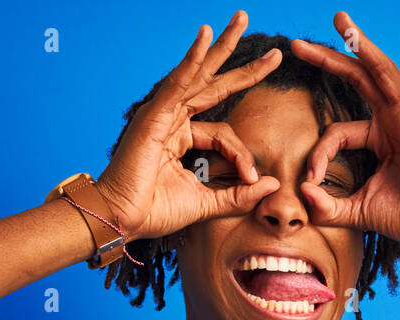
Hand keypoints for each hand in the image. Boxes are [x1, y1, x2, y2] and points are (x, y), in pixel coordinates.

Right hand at [95, 10, 282, 243]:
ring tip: (242, 18)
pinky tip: (205, 35)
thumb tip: (273, 184)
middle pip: (214, 85)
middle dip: (244, 68)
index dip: (242, 154)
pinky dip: (191, 59)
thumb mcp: (206, 203)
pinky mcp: (154, 116)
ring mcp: (163, 115)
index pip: (224, 134)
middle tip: (275, 52)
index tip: (252, 178)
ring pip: (199, 73)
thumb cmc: (154, 211)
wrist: (123, 219)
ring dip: (222, 46)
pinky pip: (177, 82)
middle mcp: (173, 121)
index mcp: (183, 139)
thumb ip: (238, 195)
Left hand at [290, 12, 399, 245]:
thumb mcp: (356, 212)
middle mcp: (392, 120)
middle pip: (355, 80)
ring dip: (361, 45)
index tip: (309, 182)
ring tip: (340, 21)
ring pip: (382, 72)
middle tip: (297, 44)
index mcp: (377, 137)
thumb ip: (326, 207)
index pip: (335, 132)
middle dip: (328, 59)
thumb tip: (301, 193)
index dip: (316, 156)